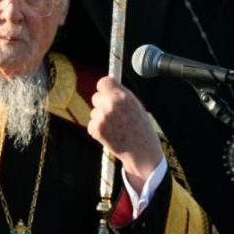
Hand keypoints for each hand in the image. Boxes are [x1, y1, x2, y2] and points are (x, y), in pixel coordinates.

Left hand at [88, 77, 162, 191]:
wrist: (142, 151)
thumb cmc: (141, 129)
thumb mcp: (135, 106)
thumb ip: (121, 95)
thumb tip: (107, 87)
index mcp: (123, 96)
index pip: (104, 82)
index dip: (104, 88)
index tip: (106, 92)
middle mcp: (111, 104)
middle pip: (96, 97)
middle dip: (101, 104)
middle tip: (113, 115)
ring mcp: (102, 117)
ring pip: (94, 112)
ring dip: (101, 118)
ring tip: (116, 128)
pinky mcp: (96, 129)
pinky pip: (92, 124)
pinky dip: (98, 130)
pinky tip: (110, 135)